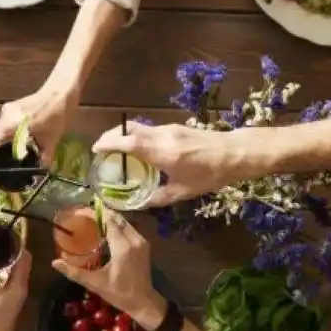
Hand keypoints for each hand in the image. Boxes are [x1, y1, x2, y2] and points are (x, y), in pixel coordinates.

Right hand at [0, 88, 75, 165]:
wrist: (61, 94)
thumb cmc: (56, 116)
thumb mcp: (51, 141)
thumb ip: (44, 159)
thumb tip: (41, 173)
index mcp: (10, 124)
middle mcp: (4, 116)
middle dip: (0, 150)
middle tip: (8, 162)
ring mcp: (7, 109)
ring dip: (5, 141)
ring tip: (15, 151)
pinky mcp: (11, 106)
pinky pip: (5, 123)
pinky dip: (10, 132)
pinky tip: (20, 137)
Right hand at [0, 250, 32, 330]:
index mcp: (17, 285)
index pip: (24, 257)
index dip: (17, 243)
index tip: (4, 233)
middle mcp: (22, 285)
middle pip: (23, 260)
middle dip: (12, 248)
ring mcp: (18, 291)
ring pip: (19, 267)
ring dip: (9, 257)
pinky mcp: (13, 295)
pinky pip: (14, 275)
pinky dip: (6, 266)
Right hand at [52, 209, 166, 330]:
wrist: (143, 302)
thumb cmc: (119, 293)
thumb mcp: (95, 283)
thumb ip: (74, 272)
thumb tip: (55, 263)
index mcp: (123, 247)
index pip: (109, 221)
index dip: (94, 213)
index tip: (79, 211)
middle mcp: (134, 240)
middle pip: (117, 218)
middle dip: (101, 213)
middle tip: (84, 214)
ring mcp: (141, 241)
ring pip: (124, 222)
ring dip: (109, 218)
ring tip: (92, 220)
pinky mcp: (143, 245)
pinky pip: (128, 228)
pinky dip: (116, 225)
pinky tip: (105, 231)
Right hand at [94, 123, 237, 205]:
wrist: (236, 153)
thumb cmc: (210, 174)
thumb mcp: (183, 191)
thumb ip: (158, 197)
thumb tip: (139, 204)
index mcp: (162, 152)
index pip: (128, 142)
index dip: (109, 143)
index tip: (95, 149)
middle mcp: (162, 135)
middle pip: (129, 129)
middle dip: (111, 136)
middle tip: (101, 149)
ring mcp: (169, 129)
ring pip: (139, 127)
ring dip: (125, 136)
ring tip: (118, 151)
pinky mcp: (176, 127)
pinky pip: (149, 129)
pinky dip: (138, 137)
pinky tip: (140, 151)